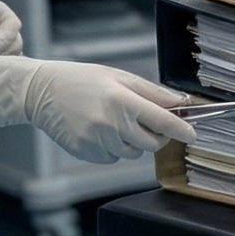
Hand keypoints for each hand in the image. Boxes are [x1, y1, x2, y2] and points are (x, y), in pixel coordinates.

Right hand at [0, 55, 196, 163]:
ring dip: (134, 142)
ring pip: (133, 153)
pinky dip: (114, 148)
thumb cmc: (83, 80)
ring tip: (116, 122)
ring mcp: (96, 141)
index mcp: (122, 101)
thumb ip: (152, 92)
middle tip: (148, 122)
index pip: (163, 122)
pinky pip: (113, 158)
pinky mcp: (85, 153)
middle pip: (152, 144)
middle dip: (157, 136)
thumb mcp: (119, 77)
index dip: (183, 130)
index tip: (193, 135)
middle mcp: (110, 124)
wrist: (41, 92)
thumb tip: (180, 104)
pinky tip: (100, 131)